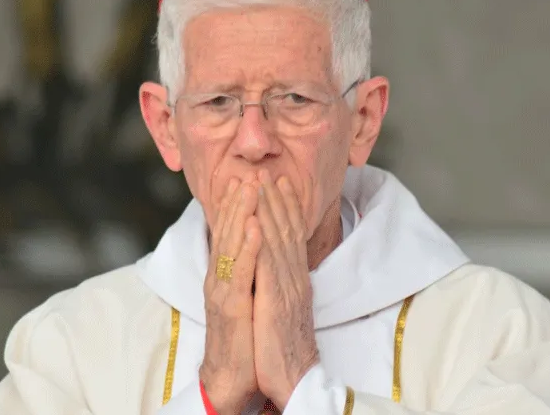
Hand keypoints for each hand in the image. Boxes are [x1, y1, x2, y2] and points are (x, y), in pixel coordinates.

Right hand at [200, 177, 262, 414]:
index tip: (251, 178)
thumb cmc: (244, 336)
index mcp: (227, 273)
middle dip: (239, 200)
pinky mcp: (229, 307)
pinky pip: (239, 272)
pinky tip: (253, 227)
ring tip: (249, 188)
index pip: (232, 231)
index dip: (240, 205)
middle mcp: (221, 277)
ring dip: (240, 214)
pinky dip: (247, 247)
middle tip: (248, 172)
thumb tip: (262, 247)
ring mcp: (222, 290)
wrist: (234, 375)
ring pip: (230, 245)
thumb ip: (251, 270)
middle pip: (229, 231)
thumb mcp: (248, 295)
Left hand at [252, 169, 319, 409]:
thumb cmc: (286, 347)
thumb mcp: (286, 308)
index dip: (284, 207)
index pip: (291, 236)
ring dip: (267, 208)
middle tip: (266, 171)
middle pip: (285, 230)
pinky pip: (266, 265)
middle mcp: (294, 277)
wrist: (294, 378)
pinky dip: (261, 240)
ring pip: (276, 240)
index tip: (278, 183)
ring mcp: (286, 287)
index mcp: (295, 279)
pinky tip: (254, 220)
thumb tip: (279, 269)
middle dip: (275, 199)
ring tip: (259, 182)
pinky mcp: (274, 301)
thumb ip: (283, 284)